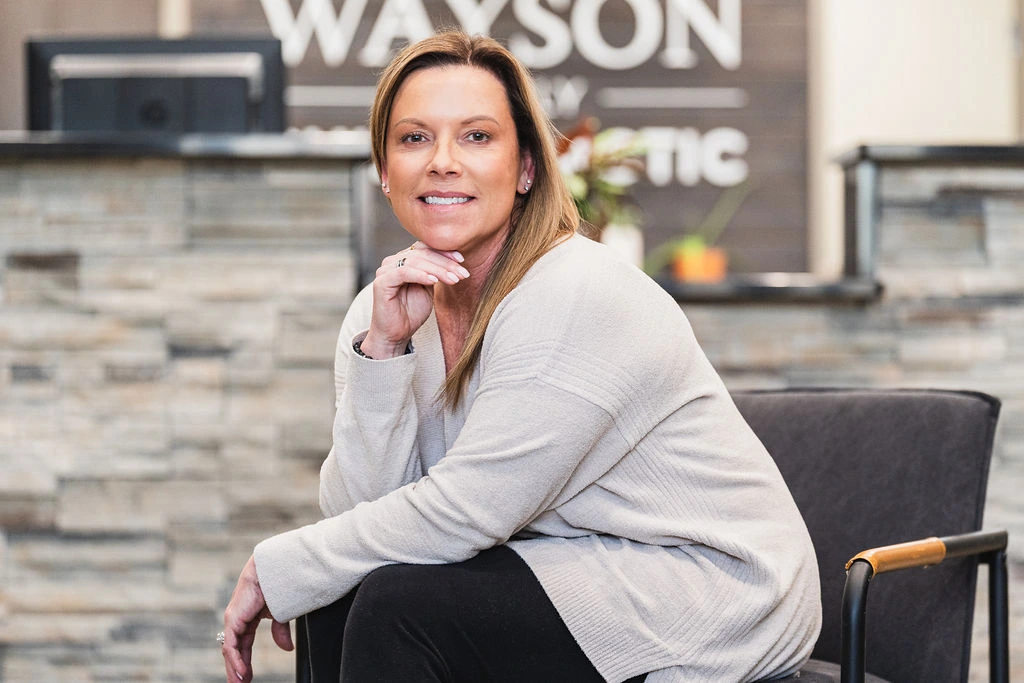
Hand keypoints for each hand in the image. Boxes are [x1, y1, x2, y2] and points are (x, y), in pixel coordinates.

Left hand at [221, 556, 292, 682]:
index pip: (242, 645)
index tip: (247, 677)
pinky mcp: (233, 618)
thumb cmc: (277, 585)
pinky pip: (231, 645)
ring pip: (230, 650)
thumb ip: (280, 631)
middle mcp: (237, 619)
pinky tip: (241, 672)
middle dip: (237, 669)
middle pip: (234, 650)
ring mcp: (233, 619)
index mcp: (247, 617)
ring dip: (235, 669)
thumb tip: (287, 648)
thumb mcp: (280, 614)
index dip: (244, 661)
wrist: (275, 569)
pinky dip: (236, 660)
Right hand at [361, 242, 470, 357]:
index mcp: (403, 261)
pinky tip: (434, 281)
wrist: (396, 335)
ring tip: (453, 280)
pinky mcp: (381, 283)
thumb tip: (453, 260)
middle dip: (445, 263)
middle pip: (422, 254)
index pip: (424, 248)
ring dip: (438, 270)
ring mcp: (385, 271)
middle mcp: (392, 262)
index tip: (462, 260)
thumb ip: (435, 273)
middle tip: (462, 273)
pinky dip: (421, 275)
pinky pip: (403, 273)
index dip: (444, 252)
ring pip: (415, 261)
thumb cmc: (411, 313)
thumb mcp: (429, 289)